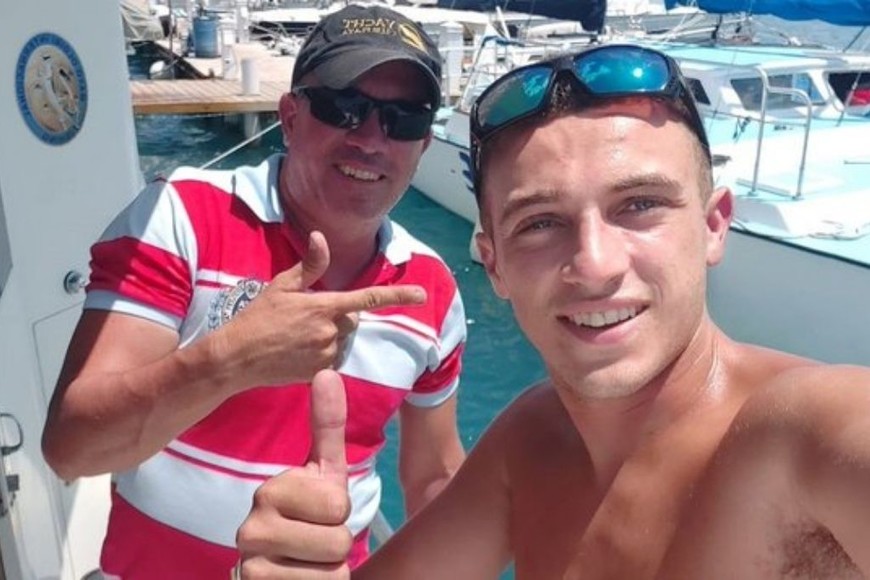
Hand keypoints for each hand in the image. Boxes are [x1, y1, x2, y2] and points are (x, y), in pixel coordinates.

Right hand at [216, 231, 426, 388]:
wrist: (237, 357)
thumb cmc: (257, 317)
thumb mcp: (281, 286)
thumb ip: (309, 265)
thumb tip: (322, 237)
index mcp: (323, 306)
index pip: (367, 298)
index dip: (397, 296)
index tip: (421, 294)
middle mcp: (329, 331)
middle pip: (352, 319)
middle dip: (337, 316)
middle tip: (305, 317)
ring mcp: (326, 354)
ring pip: (343, 340)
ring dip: (330, 336)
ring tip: (298, 336)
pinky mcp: (319, 373)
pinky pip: (333, 360)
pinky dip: (323, 354)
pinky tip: (299, 351)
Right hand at [236, 369, 353, 577]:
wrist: (284, 576)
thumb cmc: (309, 521)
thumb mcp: (323, 474)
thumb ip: (327, 427)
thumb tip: (327, 372)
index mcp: (269, 492)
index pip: (338, 504)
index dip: (340, 514)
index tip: (318, 514)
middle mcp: (250, 528)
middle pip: (338, 540)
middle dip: (337, 546)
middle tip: (314, 543)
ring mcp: (250, 568)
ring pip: (332, 572)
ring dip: (330, 573)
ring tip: (307, 564)